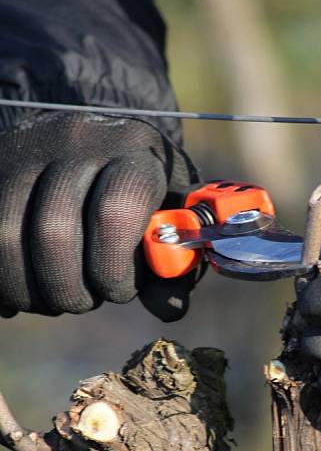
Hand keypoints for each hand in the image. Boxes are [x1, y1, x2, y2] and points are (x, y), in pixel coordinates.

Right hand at [0, 113, 198, 320]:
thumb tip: (168, 309)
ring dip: (29, 289)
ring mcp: (27, 151)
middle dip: (67, 288)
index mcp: (133, 151)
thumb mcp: (170, 219)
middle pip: (53, 231)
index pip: (115, 213)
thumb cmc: (144, 195)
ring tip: (53, 298)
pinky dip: (1, 279)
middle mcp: (77, 141)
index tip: (118, 291)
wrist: (97, 143)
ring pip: (6, 236)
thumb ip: (174, 267)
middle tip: (82, 301)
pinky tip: (21, 292)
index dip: (113, 269)